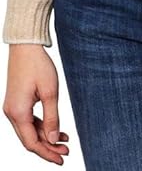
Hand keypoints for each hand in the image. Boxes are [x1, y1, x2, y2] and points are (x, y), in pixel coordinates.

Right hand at [3, 44, 69, 164]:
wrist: (25, 46)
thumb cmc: (38, 65)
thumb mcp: (50, 91)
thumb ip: (52, 117)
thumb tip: (54, 139)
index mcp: (18, 112)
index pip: (32, 143)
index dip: (47, 153)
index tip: (62, 158)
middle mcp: (11, 113)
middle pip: (29, 140)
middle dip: (48, 147)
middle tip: (66, 151)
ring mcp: (12, 108)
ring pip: (29, 131)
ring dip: (45, 137)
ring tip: (65, 140)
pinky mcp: (17, 102)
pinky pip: (28, 121)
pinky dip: (40, 126)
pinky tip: (55, 127)